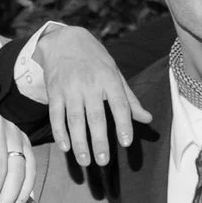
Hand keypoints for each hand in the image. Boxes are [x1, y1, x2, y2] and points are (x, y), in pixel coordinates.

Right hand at [24, 24, 146, 171]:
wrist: (64, 40)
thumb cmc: (95, 60)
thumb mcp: (115, 74)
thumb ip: (129, 99)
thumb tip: (147, 119)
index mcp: (109, 79)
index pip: (119, 104)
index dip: (123, 123)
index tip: (126, 142)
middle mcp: (89, 84)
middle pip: (95, 117)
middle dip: (99, 141)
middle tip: (104, 161)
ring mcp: (70, 88)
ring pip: (74, 120)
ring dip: (79, 142)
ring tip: (85, 162)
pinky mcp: (54, 92)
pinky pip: (56, 115)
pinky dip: (60, 133)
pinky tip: (65, 148)